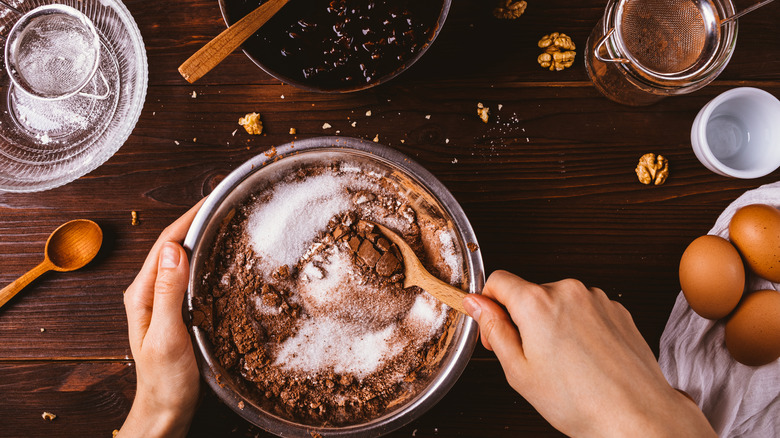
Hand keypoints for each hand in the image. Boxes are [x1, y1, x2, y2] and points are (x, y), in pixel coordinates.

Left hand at [118, 199, 204, 437]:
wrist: (165, 411)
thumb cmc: (165, 381)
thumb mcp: (167, 336)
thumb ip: (168, 292)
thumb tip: (176, 249)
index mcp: (142, 293)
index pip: (167, 244)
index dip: (189, 218)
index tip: (213, 199)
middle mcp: (150, 292)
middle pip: (174, 246)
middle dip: (198, 221)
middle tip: (227, 204)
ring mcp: (163, 301)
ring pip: (183, 259)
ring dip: (203, 238)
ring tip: (228, 222)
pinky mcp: (177, 311)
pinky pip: (191, 276)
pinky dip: (207, 260)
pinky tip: (224, 259)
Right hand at [462, 270, 715, 437]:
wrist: (637, 415)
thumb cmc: (580, 401)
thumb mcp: (518, 370)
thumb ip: (493, 329)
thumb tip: (476, 304)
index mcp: (537, 302)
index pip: (497, 280)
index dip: (489, 305)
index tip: (494, 327)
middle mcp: (567, 290)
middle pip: (529, 293)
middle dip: (522, 319)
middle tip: (531, 358)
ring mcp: (596, 298)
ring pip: (558, 302)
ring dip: (552, 323)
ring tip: (565, 363)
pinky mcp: (617, 309)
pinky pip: (585, 309)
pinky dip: (579, 327)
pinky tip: (585, 359)